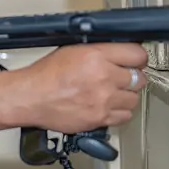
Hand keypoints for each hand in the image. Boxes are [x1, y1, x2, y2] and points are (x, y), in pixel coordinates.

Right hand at [12, 42, 148, 133]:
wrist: (29, 98)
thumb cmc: (45, 76)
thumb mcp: (72, 50)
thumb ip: (99, 51)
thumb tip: (119, 52)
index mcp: (96, 56)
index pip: (137, 54)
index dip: (137, 58)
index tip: (135, 62)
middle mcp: (103, 77)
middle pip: (139, 78)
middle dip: (132, 78)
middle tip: (120, 79)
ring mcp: (103, 100)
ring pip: (134, 99)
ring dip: (125, 96)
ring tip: (111, 94)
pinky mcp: (100, 118)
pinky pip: (124, 116)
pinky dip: (118, 113)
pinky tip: (107, 107)